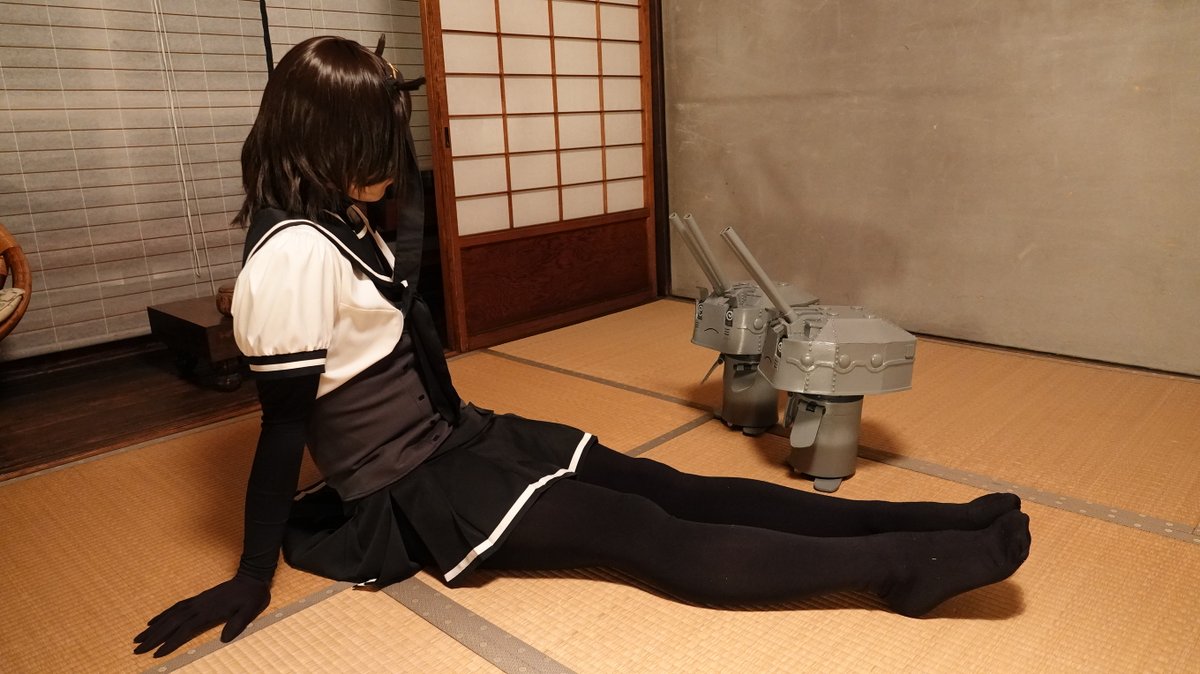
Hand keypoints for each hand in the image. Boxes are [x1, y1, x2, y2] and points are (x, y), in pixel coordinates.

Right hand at [133, 575, 269, 657]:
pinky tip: (152, 622)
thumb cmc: (252, 597)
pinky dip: (162, 615)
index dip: (170, 643)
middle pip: (171, 624)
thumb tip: (225, 639)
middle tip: (136, 650)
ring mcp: (196, 602)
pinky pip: (175, 608)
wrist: (252, 578)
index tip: (156, 655)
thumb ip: (238, 624)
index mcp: (209, 613)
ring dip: (153, 628)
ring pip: (169, 616)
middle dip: (153, 638)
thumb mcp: (250, 611)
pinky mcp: (197, 599)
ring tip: (137, 639)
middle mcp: (198, 607)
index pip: (185, 630)